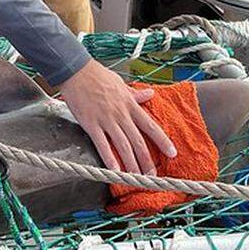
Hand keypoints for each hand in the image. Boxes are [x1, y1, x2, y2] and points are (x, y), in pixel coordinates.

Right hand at [58, 59, 175, 174]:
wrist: (76, 71)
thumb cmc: (97, 75)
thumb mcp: (120, 83)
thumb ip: (135, 94)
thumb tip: (150, 95)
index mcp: (129, 104)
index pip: (150, 126)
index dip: (163, 141)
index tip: (172, 153)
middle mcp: (121, 114)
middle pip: (138, 141)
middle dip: (146, 160)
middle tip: (152, 176)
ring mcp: (106, 120)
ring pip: (122, 146)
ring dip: (131, 164)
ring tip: (136, 178)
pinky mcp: (91, 124)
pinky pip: (102, 144)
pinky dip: (109, 159)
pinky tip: (114, 171)